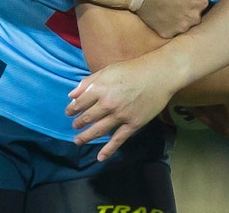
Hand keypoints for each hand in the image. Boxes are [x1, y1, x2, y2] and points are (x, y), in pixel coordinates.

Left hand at [66, 52, 182, 160]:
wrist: (159, 75)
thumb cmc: (133, 69)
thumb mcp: (108, 70)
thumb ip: (88, 82)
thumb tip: (71, 95)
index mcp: (100, 88)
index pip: (79, 103)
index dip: (72, 109)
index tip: (69, 112)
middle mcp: (108, 103)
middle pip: (87, 118)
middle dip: (78, 123)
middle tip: (74, 126)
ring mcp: (121, 115)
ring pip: (98, 130)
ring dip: (86, 137)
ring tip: (78, 141)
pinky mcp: (133, 124)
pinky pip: (118, 139)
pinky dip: (108, 150)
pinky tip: (100, 157)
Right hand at [137, 0, 206, 37]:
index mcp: (202, 3)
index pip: (202, 1)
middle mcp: (195, 18)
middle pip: (194, 15)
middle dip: (187, 9)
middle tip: (175, 0)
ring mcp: (181, 28)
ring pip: (183, 24)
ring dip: (178, 18)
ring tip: (167, 7)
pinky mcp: (168, 33)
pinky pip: (170, 30)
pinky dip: (166, 25)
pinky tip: (161, 15)